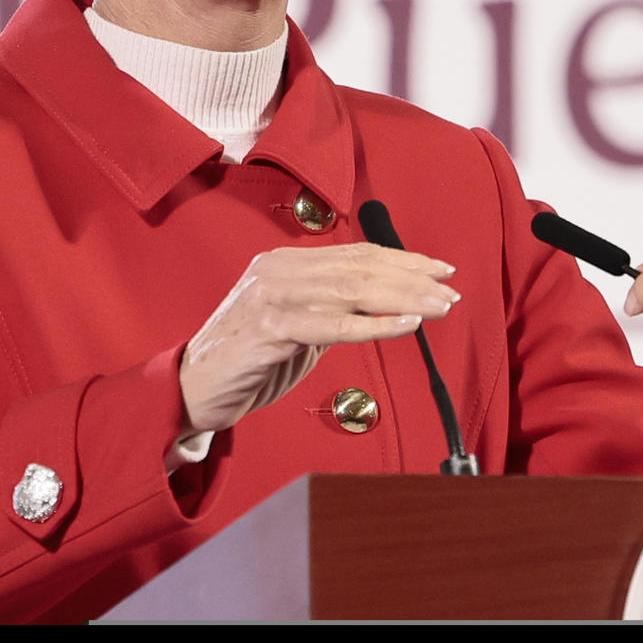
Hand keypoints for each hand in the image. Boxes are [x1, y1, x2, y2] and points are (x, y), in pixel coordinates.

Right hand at [179, 243, 459, 436]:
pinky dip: (376, 323)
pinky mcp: (268, 329)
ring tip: (439, 306)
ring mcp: (272, 297)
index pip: (356, 253)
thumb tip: (387, 303)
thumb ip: (331, 308)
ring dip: (404, 297)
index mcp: (285, 262)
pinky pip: (334, 325)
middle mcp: (279, 270)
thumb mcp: (297, 325)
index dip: (403, 259)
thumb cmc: (248, 361)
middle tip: (450, 291)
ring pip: (353, 289)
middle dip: (413, 278)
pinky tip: (406, 323)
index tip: (440, 269)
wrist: (193, 389)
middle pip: (361, 267)